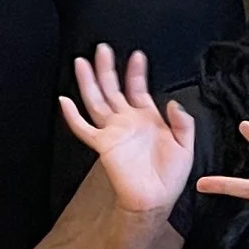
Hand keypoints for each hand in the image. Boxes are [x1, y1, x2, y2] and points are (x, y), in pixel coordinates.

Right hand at [55, 41, 197, 218]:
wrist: (156, 199)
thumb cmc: (170, 176)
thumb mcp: (185, 145)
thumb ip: (182, 122)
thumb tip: (173, 102)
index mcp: (147, 119)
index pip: (138, 89)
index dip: (136, 72)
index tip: (137, 55)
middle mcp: (127, 121)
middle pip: (113, 89)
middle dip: (107, 69)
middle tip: (102, 49)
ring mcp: (113, 132)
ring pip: (96, 101)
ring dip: (89, 82)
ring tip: (82, 63)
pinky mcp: (103, 145)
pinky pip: (83, 129)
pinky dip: (72, 116)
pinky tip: (64, 101)